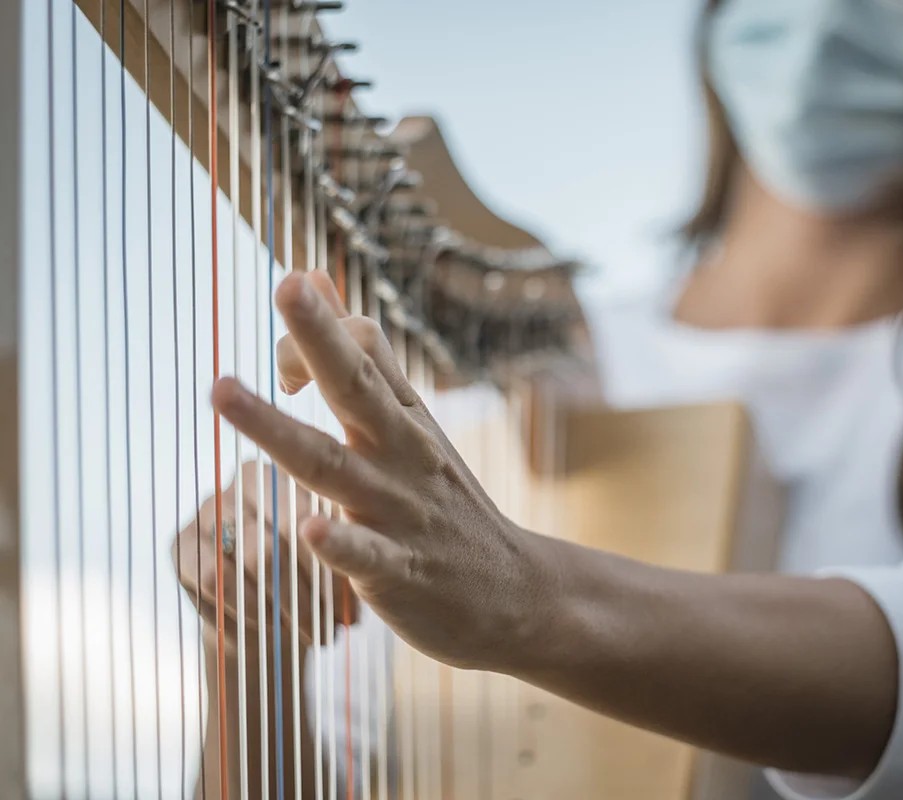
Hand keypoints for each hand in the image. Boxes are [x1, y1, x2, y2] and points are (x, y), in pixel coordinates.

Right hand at [174, 459, 358, 649]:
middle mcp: (248, 480)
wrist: (271, 614)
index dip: (325, 565)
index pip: (308, 517)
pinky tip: (261, 623)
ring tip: (298, 630)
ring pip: (247, 560)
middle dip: (301, 594)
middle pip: (276, 541)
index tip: (341, 605)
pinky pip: (213, 578)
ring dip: (276, 605)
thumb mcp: (342, 568)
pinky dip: (242, 608)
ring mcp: (211, 507)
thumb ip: (350, 565)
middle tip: (321, 627)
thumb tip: (352, 601)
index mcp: (296, 472)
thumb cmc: (317, 581)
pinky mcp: (182, 543)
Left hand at [211, 271, 558, 670]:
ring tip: (222, 391)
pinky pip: (366, 556)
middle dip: (317, 337)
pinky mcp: (400, 574)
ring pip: (333, 467)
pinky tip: (309, 529)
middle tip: (286, 285)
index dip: (313, 331)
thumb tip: (310, 275)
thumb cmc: (450, 505)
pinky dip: (341, 541)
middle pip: (354, 386)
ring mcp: (401, 513)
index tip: (287, 365)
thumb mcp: (413, 423)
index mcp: (405, 417)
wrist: (519, 594)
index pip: (360, 349)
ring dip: (277, 429)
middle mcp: (403, 454)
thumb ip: (364, 358)